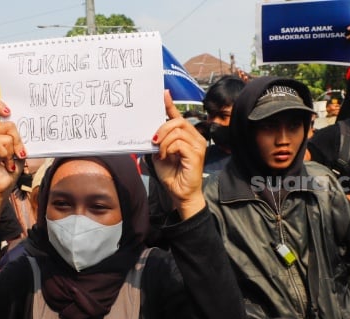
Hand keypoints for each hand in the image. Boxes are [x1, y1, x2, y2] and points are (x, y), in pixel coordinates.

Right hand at [0, 100, 25, 194]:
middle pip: (8, 124)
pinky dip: (6, 157)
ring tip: (9, 162)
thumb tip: (25, 125)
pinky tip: (5, 164)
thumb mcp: (18, 149)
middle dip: (18, 140)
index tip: (9, 112)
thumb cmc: (10, 168)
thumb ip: (17, 136)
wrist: (3, 186)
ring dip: (12, 152)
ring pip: (6, 137)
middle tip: (19, 153)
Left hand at [151, 90, 206, 218]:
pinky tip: (165, 157)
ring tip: (161, 153)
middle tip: (154, 141)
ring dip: (164, 141)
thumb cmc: (172, 175)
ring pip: (177, 131)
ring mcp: (198, 145)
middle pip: (177, 121)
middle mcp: (195, 138)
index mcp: (187, 136)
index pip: (178, 116)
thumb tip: (151, 130)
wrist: (180, 193)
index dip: (170, 104)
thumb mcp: (161, 153)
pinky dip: (168, 149)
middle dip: (162, 129)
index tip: (163, 93)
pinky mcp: (196, 154)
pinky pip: (179, 143)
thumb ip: (159, 140)